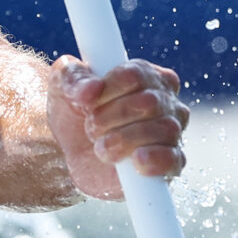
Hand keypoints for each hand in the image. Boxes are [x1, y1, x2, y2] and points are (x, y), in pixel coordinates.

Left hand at [45, 57, 187, 201]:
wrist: (71, 153)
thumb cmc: (74, 111)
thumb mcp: (62, 85)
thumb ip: (72, 77)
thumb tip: (92, 88)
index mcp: (145, 74)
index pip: (135, 74)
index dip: (107, 90)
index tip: (86, 103)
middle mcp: (165, 100)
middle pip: (148, 103)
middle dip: (110, 117)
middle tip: (91, 127)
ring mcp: (171, 131)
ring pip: (164, 129)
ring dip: (124, 140)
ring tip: (101, 147)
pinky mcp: (170, 162)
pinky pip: (174, 159)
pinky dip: (155, 160)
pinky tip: (136, 161)